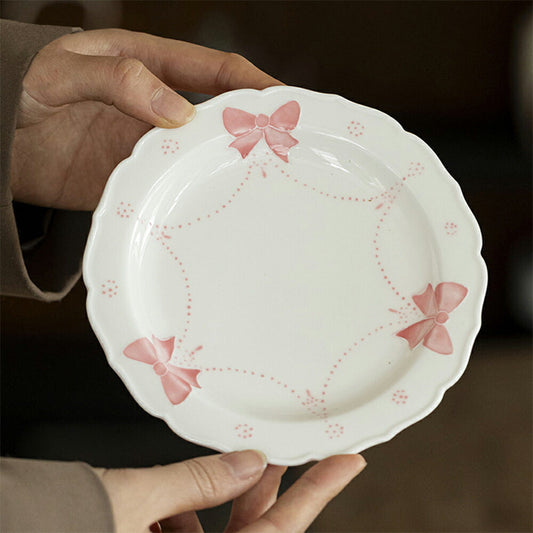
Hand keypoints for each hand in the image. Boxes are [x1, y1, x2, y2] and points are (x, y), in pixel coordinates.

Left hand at [11, 29, 280, 210]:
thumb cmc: (17, 88)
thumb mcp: (64, 71)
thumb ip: (120, 79)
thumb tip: (179, 110)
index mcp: (147, 66)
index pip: (214, 71)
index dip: (253, 84)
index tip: (285, 102)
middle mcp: (154, 109)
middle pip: (215, 119)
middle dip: (250, 132)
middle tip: (282, 154)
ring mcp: (144, 148)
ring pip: (195, 159)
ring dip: (222, 171)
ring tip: (256, 189)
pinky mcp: (130, 183)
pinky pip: (167, 192)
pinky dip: (188, 201)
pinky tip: (207, 213)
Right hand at [93, 449, 366, 532]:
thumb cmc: (62, 532)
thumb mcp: (135, 506)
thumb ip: (194, 484)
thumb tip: (244, 459)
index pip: (283, 530)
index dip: (320, 491)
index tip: (349, 460)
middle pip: (253, 525)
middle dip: (260, 484)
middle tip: (270, 447)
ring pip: (211, 528)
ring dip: (206, 497)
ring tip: (205, 469)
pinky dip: (175, 513)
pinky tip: (160, 500)